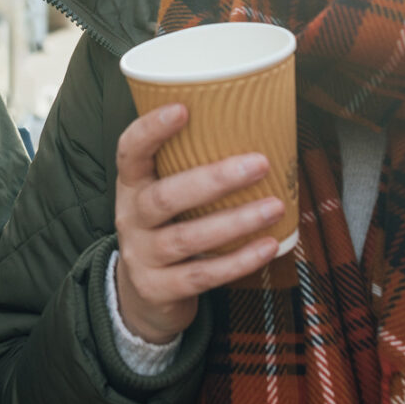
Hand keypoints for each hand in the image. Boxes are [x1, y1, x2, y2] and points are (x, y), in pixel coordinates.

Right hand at [113, 103, 284, 344]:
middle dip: (214, 180)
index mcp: (131, 186)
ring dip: (235, 221)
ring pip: (187, 238)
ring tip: (274, 206)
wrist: (143, 295)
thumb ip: (191, 167)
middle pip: (164, 198)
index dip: (151, 130)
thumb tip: (256, 126)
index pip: (129, 151)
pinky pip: (202, 276)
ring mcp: (142, 256)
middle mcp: (130, 218)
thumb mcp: (163, 194)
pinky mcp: (159, 289)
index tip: (183, 109)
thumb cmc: (167, 228)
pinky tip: (268, 246)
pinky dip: (238, 261)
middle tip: (260, 163)